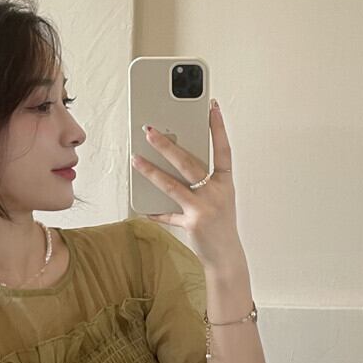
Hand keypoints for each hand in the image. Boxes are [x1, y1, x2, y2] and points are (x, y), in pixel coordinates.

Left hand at [131, 100, 241, 268]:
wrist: (226, 255)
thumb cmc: (220, 223)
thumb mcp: (218, 198)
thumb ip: (202, 181)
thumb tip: (174, 163)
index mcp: (225, 182)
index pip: (223, 149)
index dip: (218, 127)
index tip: (211, 106)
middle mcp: (217, 193)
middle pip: (189, 163)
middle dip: (167, 145)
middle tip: (150, 131)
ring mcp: (204, 208)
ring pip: (172, 185)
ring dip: (151, 171)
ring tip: (135, 158)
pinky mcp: (192, 223)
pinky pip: (167, 214)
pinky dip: (154, 211)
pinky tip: (142, 205)